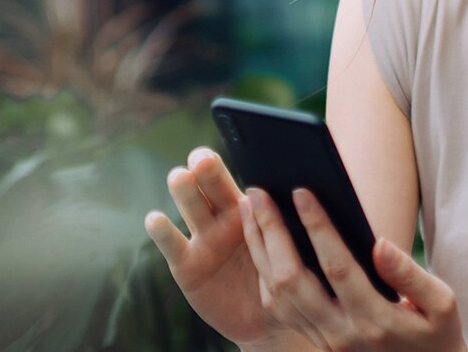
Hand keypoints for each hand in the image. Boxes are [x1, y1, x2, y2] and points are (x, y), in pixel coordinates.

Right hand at [144, 148, 285, 347]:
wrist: (269, 322)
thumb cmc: (285, 277)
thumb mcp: (293, 248)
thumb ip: (290, 221)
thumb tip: (311, 183)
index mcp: (249, 206)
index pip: (237, 175)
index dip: (228, 160)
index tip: (228, 146)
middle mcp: (221, 216)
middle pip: (208, 183)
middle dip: (204, 168)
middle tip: (203, 160)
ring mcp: (201, 238)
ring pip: (190, 205)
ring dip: (183, 190)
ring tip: (181, 178)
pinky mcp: (185, 265)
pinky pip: (172, 244)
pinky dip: (162, 230)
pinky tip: (157, 218)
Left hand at [240, 187, 467, 351]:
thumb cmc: (437, 334)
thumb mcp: (442, 305)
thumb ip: (411, 275)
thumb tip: (379, 243)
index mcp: (376, 321)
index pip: (337, 267)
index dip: (317, 227)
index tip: (301, 192)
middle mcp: (342, 335)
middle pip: (292, 280)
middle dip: (271, 231)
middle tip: (258, 191)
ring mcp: (324, 342)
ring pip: (277, 294)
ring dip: (259, 249)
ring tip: (251, 209)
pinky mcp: (315, 343)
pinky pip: (278, 309)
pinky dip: (263, 272)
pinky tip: (260, 241)